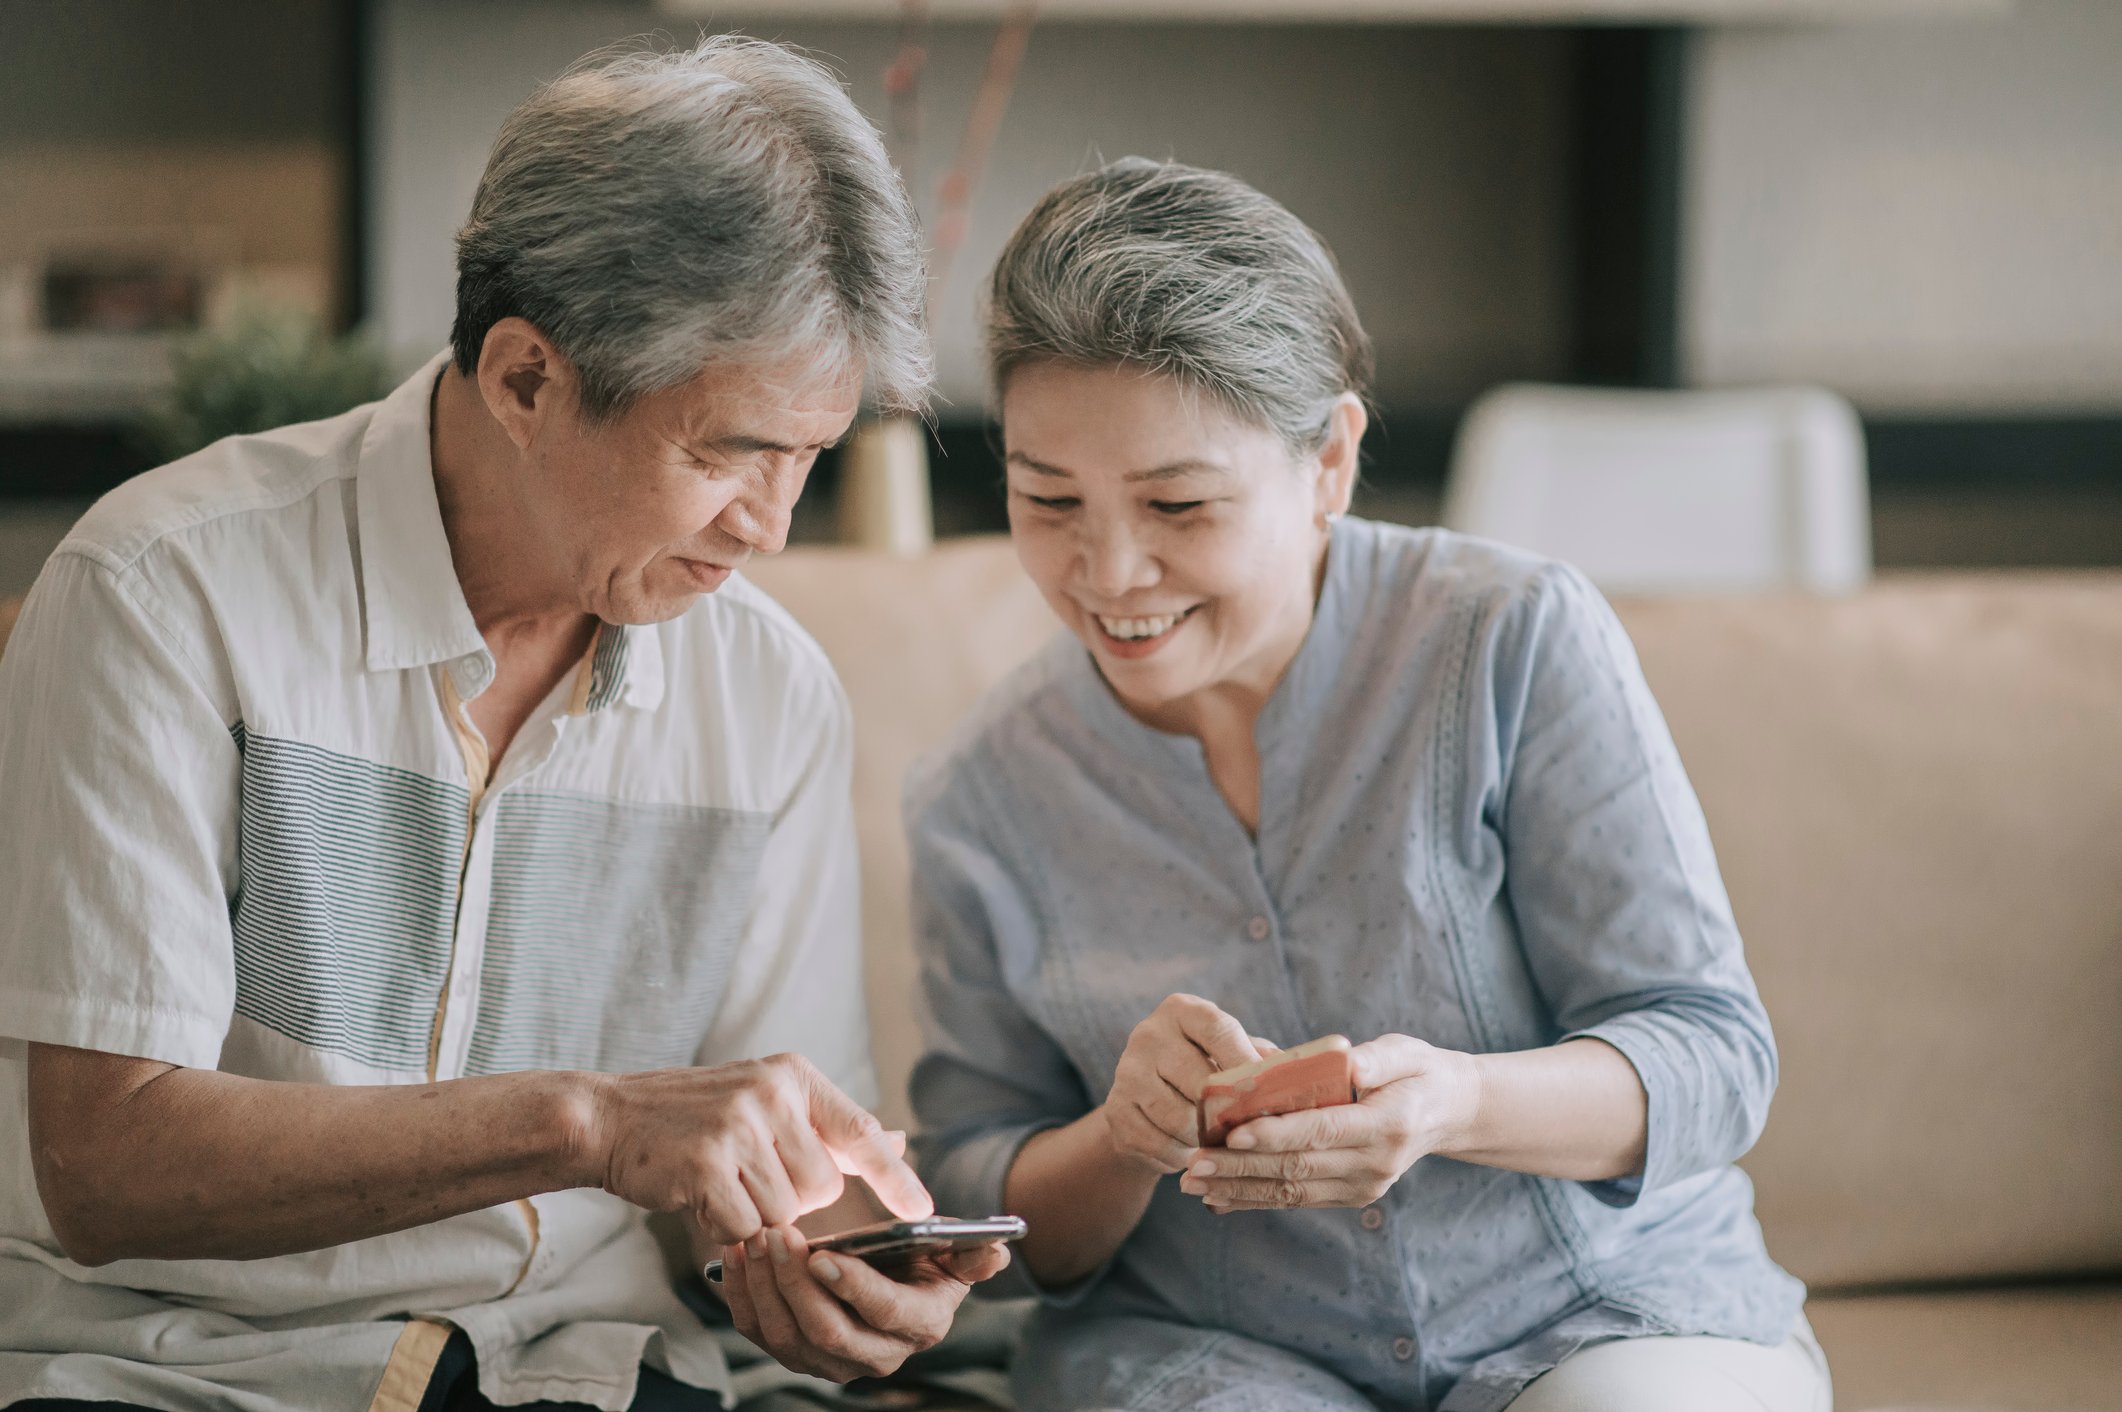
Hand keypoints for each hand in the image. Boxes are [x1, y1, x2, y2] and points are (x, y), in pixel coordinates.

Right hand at [590, 1053, 931, 1244]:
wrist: (608, 1118)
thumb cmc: (691, 1119)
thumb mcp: (765, 1102)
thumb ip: (829, 1127)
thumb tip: (898, 1141)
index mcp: (792, 1075)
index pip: (860, 1130)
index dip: (896, 1175)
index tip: (925, 1207)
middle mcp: (771, 1093)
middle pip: (822, 1188)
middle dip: (790, 1198)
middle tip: (744, 1173)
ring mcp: (737, 1126)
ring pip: (784, 1213)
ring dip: (754, 1213)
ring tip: (719, 1181)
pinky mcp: (706, 1164)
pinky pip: (744, 1227)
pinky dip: (723, 1227)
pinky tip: (699, 1197)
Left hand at [720, 1226, 1012, 1379]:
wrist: (884, 1270)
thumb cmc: (917, 1253)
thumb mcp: (950, 1248)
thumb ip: (970, 1250)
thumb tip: (996, 1251)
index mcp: (919, 1324)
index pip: (884, 1311)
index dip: (854, 1286)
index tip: (825, 1254)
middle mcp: (875, 1354)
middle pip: (827, 1331)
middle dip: (797, 1283)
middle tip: (778, 1233)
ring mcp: (829, 1360)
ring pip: (786, 1335)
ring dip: (764, 1285)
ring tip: (756, 1237)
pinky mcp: (791, 1351)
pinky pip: (757, 1331)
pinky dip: (740, 1293)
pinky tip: (736, 1253)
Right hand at [1100, 994, 1260, 1173]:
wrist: (1145, 1103)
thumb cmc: (1204, 1070)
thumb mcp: (1230, 1053)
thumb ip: (1259, 1058)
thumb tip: (1298, 1075)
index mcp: (1181, 1011)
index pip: (1218, 1030)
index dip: (1246, 1062)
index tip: (1267, 1091)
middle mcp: (1148, 1035)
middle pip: (1201, 1081)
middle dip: (1231, 1112)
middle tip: (1252, 1129)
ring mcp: (1127, 1073)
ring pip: (1182, 1120)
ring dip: (1208, 1139)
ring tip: (1223, 1141)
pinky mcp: (1116, 1112)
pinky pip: (1162, 1144)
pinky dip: (1184, 1154)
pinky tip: (1192, 1151)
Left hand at [1177, 1034, 1478, 1210]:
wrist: (1448, 1112)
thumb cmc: (1417, 1072)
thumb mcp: (1405, 1052)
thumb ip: (1375, 1059)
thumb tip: (1346, 1063)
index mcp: (1388, 1124)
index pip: (1322, 1130)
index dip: (1276, 1134)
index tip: (1232, 1133)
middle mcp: (1375, 1164)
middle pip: (1298, 1167)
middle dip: (1240, 1167)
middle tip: (1193, 1163)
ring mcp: (1363, 1186)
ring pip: (1291, 1191)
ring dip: (1238, 1189)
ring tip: (1193, 1184)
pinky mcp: (1351, 1196)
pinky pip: (1297, 1200)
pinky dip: (1255, 1200)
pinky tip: (1217, 1200)